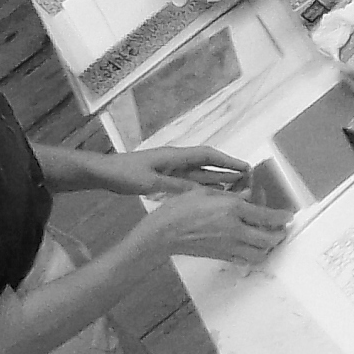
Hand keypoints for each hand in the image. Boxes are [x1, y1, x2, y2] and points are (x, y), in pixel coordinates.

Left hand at [104, 146, 249, 195]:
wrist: (103, 173)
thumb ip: (176, 187)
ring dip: (219, 180)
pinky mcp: (166, 179)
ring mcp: (172, 171)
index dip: (228, 161)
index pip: (208, 156)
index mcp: (176, 157)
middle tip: (250, 180)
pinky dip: (205, 189)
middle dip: (229, 170)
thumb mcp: (150, 182)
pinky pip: (191, 183)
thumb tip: (203, 193)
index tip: (246, 168)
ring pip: (202, 175)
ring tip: (239, 189)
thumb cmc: (125, 174)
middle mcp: (178, 161)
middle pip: (209, 165)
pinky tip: (213, 197)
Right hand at [137, 189, 290, 264]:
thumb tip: (249, 196)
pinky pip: (246, 260)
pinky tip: (252, 247)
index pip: (267, 216)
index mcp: (231, 209)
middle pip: (269, 238)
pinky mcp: (222, 256)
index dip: (282, 217)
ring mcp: (229, 246)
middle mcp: (234, 229)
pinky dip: (254, 255)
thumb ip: (231, 195)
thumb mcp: (205, 193)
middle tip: (281, 228)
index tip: (289, 216)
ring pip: (260, 253)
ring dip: (269, 247)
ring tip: (268, 238)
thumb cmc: (179, 209)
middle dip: (279, 234)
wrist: (161, 234)